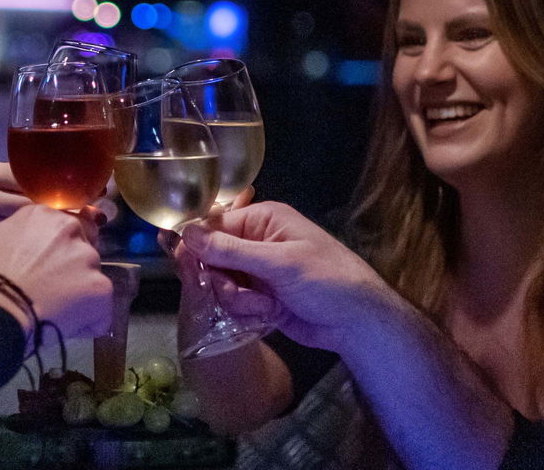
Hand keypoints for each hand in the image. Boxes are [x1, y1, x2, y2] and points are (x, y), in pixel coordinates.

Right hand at [0, 205, 112, 342]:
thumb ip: (25, 232)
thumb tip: (33, 242)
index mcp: (46, 214)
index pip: (66, 227)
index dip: (59, 250)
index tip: (49, 266)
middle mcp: (72, 229)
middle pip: (82, 249)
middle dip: (72, 268)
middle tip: (51, 289)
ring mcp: (89, 258)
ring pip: (92, 277)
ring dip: (80, 293)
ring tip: (55, 310)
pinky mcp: (101, 287)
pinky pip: (100, 308)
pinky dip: (88, 320)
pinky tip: (66, 326)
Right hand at [180, 202, 402, 351]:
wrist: (356, 323)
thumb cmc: (326, 280)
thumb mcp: (279, 262)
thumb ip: (231, 250)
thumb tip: (187, 233)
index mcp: (263, 221)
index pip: (213, 227)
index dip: (198, 249)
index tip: (191, 270)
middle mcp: (255, 243)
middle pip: (210, 259)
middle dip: (221, 281)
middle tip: (239, 294)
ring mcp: (256, 272)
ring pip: (219, 285)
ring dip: (237, 301)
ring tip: (265, 306)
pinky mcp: (259, 298)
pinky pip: (233, 304)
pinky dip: (246, 312)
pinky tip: (268, 315)